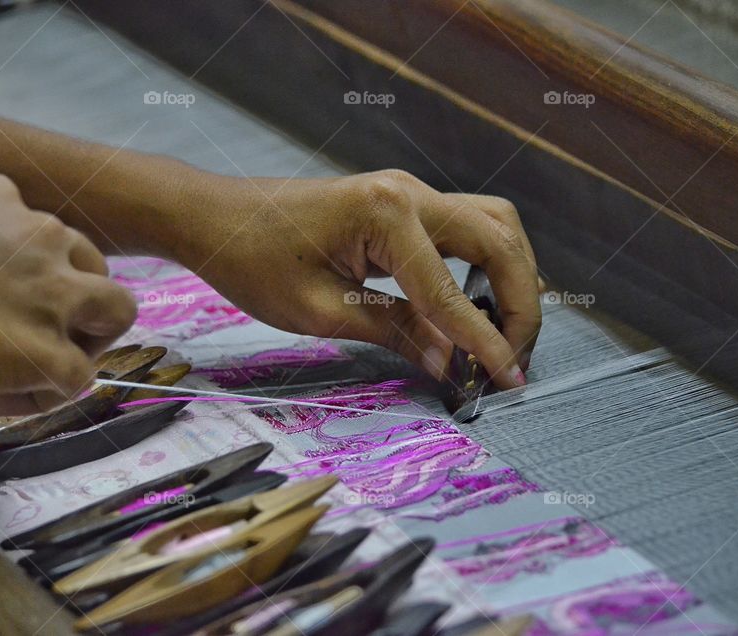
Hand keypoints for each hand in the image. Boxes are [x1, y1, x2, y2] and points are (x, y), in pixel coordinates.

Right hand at [0, 175, 135, 414]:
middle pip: (94, 266)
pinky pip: (78, 378)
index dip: (28, 270)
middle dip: (75, 302)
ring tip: (44, 363)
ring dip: (88, 340)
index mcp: (0, 198)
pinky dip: (43, 396)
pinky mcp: (53, 351)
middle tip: (37, 331)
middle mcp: (42, 236)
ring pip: (118, 311)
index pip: (43, 231)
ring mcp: (57, 294)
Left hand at [178, 169, 540, 388]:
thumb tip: (452, 365)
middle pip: (500, 242)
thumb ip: (395, 332)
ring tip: (502, 334)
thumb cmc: (252, 262)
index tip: (510, 382)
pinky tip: (475, 305)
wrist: (217, 217)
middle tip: (513, 359)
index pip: (452, 291)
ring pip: (495, 226)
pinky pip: (469, 228)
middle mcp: (409, 191)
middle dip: (520, 304)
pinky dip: (486, 266)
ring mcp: (410, 191)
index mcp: (385, 214)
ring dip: (512, 278)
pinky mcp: (404, 202)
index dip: (486, 342)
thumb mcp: (320, 311)